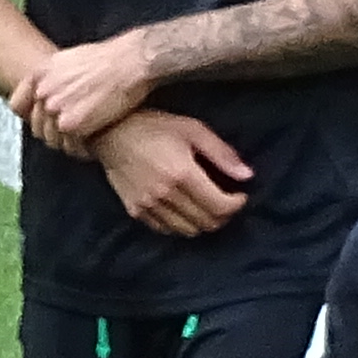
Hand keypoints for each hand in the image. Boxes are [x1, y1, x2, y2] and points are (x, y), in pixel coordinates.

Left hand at [20, 31, 170, 147]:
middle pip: (37, 127)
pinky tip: (94, 145)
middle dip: (55, 134)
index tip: (44, 122)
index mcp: (40, 75)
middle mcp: (43, 92)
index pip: (18, 106)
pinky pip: (70, 147)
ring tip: (86, 142)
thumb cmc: (109, 59)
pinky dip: (82, 150)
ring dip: (69, 144)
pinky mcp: (72, 125)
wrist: (131, 62)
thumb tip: (49, 90)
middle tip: (74, 135)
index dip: (31, 117)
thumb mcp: (70, 59)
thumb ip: (53, 77)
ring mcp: (55, 109)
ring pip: (53, 141)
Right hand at [92, 107, 254, 237]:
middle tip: (226, 201)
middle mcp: (165, 194)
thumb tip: (248, 176)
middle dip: (223, 215)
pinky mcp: (135, 210)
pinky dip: (181, 225)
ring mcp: (148, 205)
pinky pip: (166, 230)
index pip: (220, 206)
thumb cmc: (154, 126)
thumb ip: (222, 154)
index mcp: (182, 173)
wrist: (110, 132)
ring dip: (203, 223)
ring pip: (188, 231)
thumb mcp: (192, 129)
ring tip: (208, 207)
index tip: (240, 195)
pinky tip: (185, 210)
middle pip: (206, 222)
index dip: (236, 205)